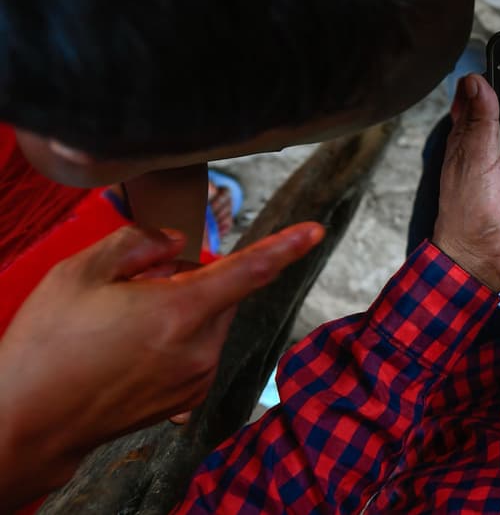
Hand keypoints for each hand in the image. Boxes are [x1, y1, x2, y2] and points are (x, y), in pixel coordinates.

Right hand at [0, 221, 322, 506]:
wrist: (24, 422)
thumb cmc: (47, 348)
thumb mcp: (80, 274)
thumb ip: (139, 243)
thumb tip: (177, 242)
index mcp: (180, 312)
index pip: (249, 270)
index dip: (285, 246)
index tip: (315, 232)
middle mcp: (199, 349)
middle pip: (220, 293)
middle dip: (190, 279)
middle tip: (135, 286)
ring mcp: (194, 378)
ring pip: (209, 321)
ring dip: (182, 310)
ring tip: (122, 325)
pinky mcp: (186, 398)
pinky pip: (197, 350)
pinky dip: (176, 339)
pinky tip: (130, 348)